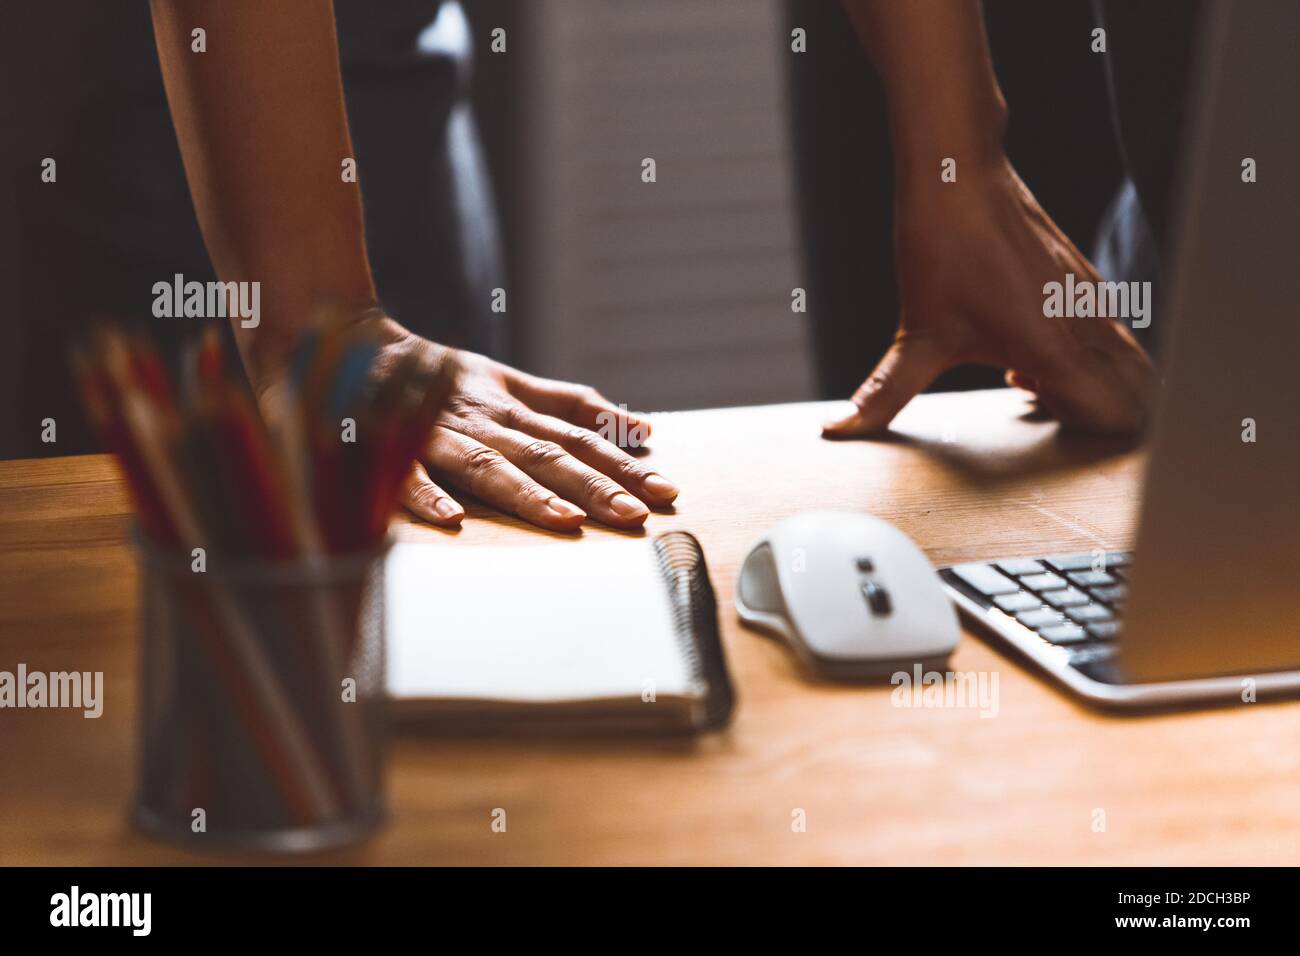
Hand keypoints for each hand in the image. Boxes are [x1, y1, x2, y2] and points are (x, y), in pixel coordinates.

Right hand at [373, 321, 677, 530]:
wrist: (359, 346)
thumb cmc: (446, 377)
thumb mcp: (513, 383)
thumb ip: (573, 405)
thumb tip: (641, 426)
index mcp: (514, 409)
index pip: (580, 438)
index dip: (622, 464)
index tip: (666, 490)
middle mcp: (485, 421)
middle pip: (546, 453)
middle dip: (593, 485)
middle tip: (635, 514)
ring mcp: (438, 434)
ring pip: (488, 464)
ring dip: (527, 493)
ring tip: (567, 521)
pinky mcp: (389, 447)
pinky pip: (406, 472)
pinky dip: (427, 494)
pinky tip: (451, 520)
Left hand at [823, 158, 1153, 436]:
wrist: (960, 173)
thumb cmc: (945, 248)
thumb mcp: (916, 336)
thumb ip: (885, 396)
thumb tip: (841, 431)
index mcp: (1056, 351)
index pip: (1122, 418)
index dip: (1100, 443)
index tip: (1057, 440)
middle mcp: (1088, 328)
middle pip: (1140, 397)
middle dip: (1102, 421)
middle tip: (1045, 420)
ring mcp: (1092, 301)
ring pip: (1128, 364)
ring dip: (1092, 388)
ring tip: (1029, 389)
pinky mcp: (1084, 282)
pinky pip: (1109, 336)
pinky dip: (1084, 360)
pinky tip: (1026, 361)